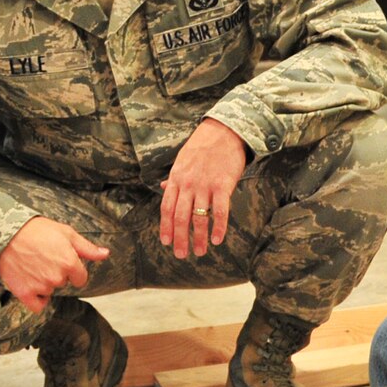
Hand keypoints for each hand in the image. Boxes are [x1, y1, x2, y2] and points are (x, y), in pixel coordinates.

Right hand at [0, 216, 110, 312]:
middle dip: (56, 273)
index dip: (72, 270)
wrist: (5, 234)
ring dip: (44, 283)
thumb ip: (87, 248)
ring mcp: (40, 286)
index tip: (60, 260)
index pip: (80, 279)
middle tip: (43, 258)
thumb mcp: (66, 233)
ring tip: (32, 265)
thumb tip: (106, 254)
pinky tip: (30, 284)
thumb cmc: (37, 230)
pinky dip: (36, 298)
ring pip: (50, 291)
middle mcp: (57, 277)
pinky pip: (37, 306)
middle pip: (63, 283)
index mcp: (70, 263)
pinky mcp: (24, 293)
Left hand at [160, 118, 248, 258]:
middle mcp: (188, 185)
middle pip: (180, 218)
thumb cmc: (203, 146)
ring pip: (199, 218)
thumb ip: (173, 178)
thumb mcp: (182, 160)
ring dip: (198, 238)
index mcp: (176, 179)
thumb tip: (162, 188)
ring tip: (199, 252)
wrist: (224, 131)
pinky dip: (218, 228)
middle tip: (181, 255)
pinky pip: (220, 211)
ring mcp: (205, 185)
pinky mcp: (223, 185)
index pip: (166, 209)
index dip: (165, 228)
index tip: (166, 243)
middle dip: (180, 239)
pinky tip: (217, 240)